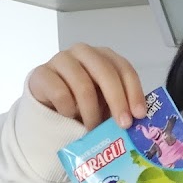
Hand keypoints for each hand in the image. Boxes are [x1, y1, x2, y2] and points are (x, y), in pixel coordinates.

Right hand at [28, 44, 146, 129]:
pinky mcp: (42, 74)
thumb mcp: (104, 106)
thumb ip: (120, 108)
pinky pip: (60, 94)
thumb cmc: (81, 106)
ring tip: (92, 129)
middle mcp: (84, 53)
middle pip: (105, 72)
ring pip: (83, 85)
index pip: (123, 68)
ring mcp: (61, 60)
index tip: (139, 115)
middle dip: (117, 100)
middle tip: (123, 125)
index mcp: (103, 58)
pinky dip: (69, 110)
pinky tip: (69, 116)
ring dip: (91, 112)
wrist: (47, 108)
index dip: (134, 91)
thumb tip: (140, 125)